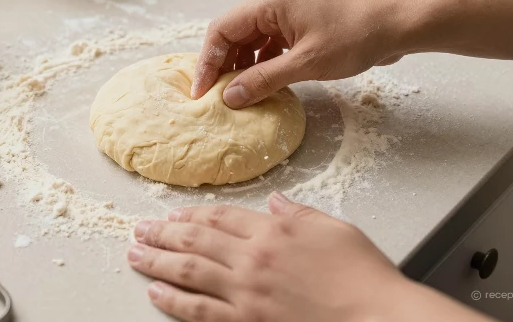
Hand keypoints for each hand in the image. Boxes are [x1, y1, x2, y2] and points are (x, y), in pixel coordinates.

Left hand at [128, 192, 489, 321]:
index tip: (174, 214)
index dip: (193, 214)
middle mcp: (253, 258)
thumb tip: (275, 202)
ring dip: (156, 261)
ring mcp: (246, 292)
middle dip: (163, 233)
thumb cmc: (362, 275)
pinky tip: (155, 293)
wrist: (377, 316)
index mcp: (273, 231)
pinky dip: (173, 301)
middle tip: (141, 229)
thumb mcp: (334, 229)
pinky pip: (198, 310)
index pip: (221, 217)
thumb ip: (299, 214)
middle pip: (196, 240)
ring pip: (188, 271)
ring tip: (135, 254)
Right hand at [192, 0, 407, 108]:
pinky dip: (260, 64)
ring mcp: (286, 13)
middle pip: (232, 35)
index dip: (207, 63)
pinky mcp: (298, 25)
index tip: (201, 92)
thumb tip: (231, 98)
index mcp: (269, 3)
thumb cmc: (355, 37)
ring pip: (250, 41)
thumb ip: (264, 80)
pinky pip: (268, 44)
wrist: (395, 27)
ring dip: (241, 67)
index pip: (221, 31)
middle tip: (215, 98)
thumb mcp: (306, 64)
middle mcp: (273, 3)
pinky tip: (261, 85)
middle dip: (222, 66)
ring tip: (236, 96)